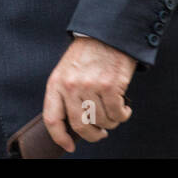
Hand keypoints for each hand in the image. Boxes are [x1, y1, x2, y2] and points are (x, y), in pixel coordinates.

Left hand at [42, 35, 135, 152]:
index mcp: (56, 83)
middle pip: (80, 125)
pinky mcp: (110, 85)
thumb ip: (66, 94)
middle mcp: (71, 86)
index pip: (52, 119)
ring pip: (102, 121)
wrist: (107, 32)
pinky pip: (117, 114)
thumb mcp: (67, 71)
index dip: (59, 137)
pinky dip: (123, 115)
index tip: (69, 146)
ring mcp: (90, 86)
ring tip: (115, 113)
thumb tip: (74, 124)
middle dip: (93, 135)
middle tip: (101, 133)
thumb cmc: (88, 53)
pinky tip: (124, 108)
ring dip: (111, 122)